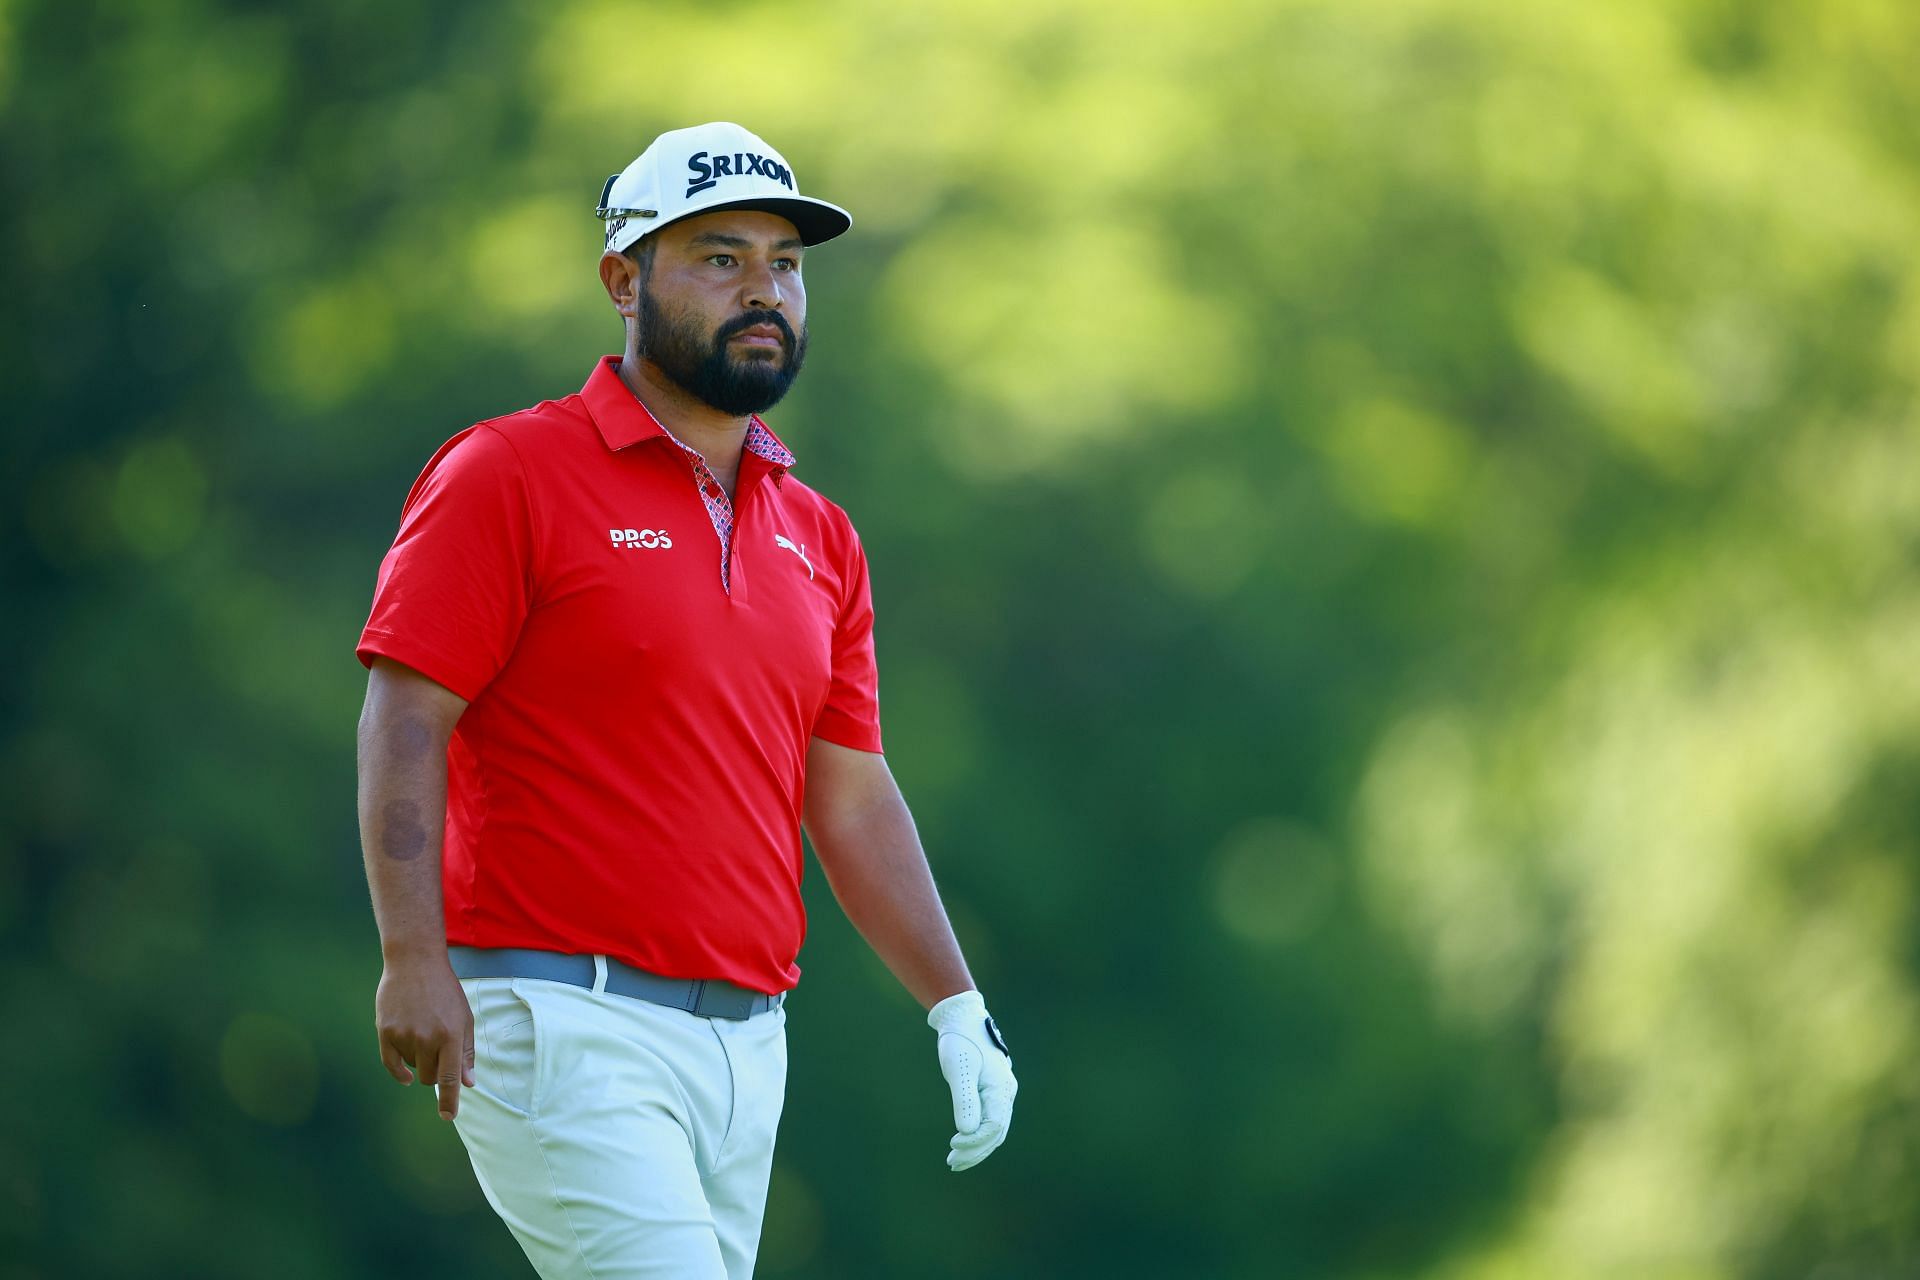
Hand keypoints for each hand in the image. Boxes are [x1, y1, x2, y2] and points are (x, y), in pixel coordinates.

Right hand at [375, 953, 474, 1119]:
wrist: (415, 963)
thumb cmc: (445, 992)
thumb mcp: (464, 1018)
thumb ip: (466, 1052)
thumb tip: (468, 1083)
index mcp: (451, 1035)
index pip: (450, 1078)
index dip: (450, 1101)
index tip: (449, 1117)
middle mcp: (427, 1038)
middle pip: (429, 1077)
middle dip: (435, 1072)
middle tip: (438, 1052)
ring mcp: (404, 1035)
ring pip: (412, 1069)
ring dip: (419, 1061)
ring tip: (423, 1034)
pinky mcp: (385, 1031)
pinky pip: (391, 1064)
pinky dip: (399, 1072)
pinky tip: (406, 1074)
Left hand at [928, 990, 1016, 1170]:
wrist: (964, 1019)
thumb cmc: (960, 1041)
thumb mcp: (959, 1069)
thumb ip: (964, 1099)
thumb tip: (967, 1131)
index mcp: (1000, 1089)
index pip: (994, 1127)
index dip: (975, 1141)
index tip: (953, 1144)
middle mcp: (1005, 1094)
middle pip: (996, 1134)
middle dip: (975, 1151)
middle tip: (951, 1163)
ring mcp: (1001, 1094)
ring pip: (995, 1130)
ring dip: (977, 1147)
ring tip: (955, 1161)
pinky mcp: (993, 1092)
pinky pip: (991, 1122)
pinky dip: (978, 1136)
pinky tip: (963, 1142)